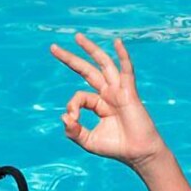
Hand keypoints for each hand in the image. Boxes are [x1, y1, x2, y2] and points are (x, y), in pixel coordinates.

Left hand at [50, 33, 167, 170]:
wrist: (138, 153)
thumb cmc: (116, 147)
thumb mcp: (88, 141)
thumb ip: (73, 131)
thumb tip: (63, 116)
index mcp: (99, 104)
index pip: (79, 96)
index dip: (72, 105)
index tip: (72, 119)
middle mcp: (108, 94)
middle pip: (87, 70)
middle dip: (70, 58)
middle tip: (53, 48)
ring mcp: (119, 91)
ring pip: (104, 64)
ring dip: (91, 50)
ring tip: (77, 37)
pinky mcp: (129, 92)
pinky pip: (126, 70)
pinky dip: (123, 56)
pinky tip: (117, 42)